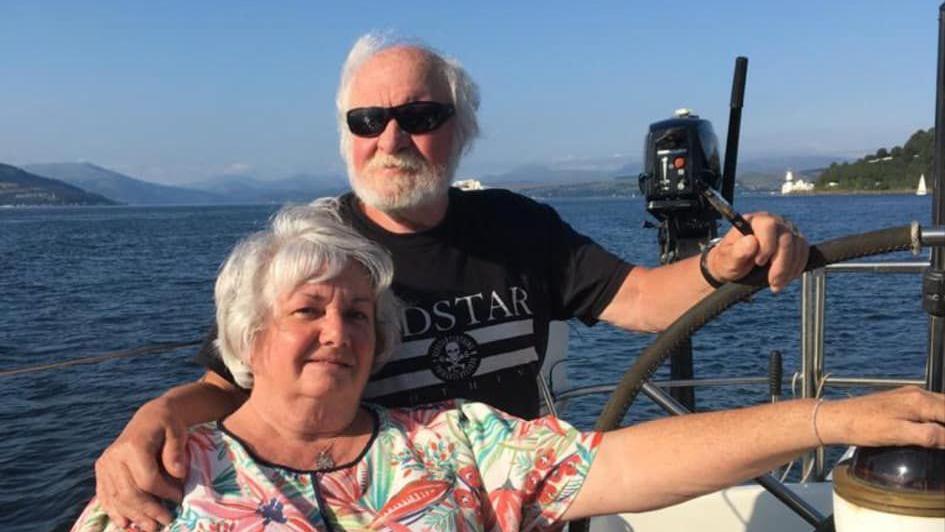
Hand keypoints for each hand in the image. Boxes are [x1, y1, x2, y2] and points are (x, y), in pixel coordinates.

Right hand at [94, 398, 188, 529]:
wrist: (149, 416)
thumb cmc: (167, 425)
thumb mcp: (178, 431)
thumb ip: (176, 452)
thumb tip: (178, 474)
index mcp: (133, 446)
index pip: (147, 479)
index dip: (164, 492)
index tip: (179, 498)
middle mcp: (114, 456)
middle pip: (130, 493)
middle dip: (149, 510)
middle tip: (166, 520)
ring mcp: (105, 464)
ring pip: (117, 498)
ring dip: (134, 516)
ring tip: (151, 527)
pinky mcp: (101, 470)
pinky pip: (105, 495)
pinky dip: (114, 511)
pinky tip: (125, 523)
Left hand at [706, 212, 808, 291]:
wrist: (735, 265)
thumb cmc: (729, 260)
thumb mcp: (727, 259)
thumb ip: (737, 252)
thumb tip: (752, 242)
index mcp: (753, 221)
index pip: (768, 225)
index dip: (767, 245)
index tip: (759, 263)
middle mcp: (772, 221)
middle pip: (786, 238)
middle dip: (781, 264)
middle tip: (772, 282)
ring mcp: (785, 230)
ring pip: (798, 245)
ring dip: (790, 269)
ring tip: (776, 284)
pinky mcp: (794, 241)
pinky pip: (804, 252)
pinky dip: (797, 267)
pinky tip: (786, 279)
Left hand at [820, 386, 944, 447]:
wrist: (838, 418)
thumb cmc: (864, 427)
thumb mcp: (899, 435)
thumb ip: (929, 435)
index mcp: (920, 401)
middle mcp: (917, 393)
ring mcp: (908, 394)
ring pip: (940, 403)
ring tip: (942, 434)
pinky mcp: (901, 399)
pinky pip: (930, 404)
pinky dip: (939, 413)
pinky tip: (936, 425)